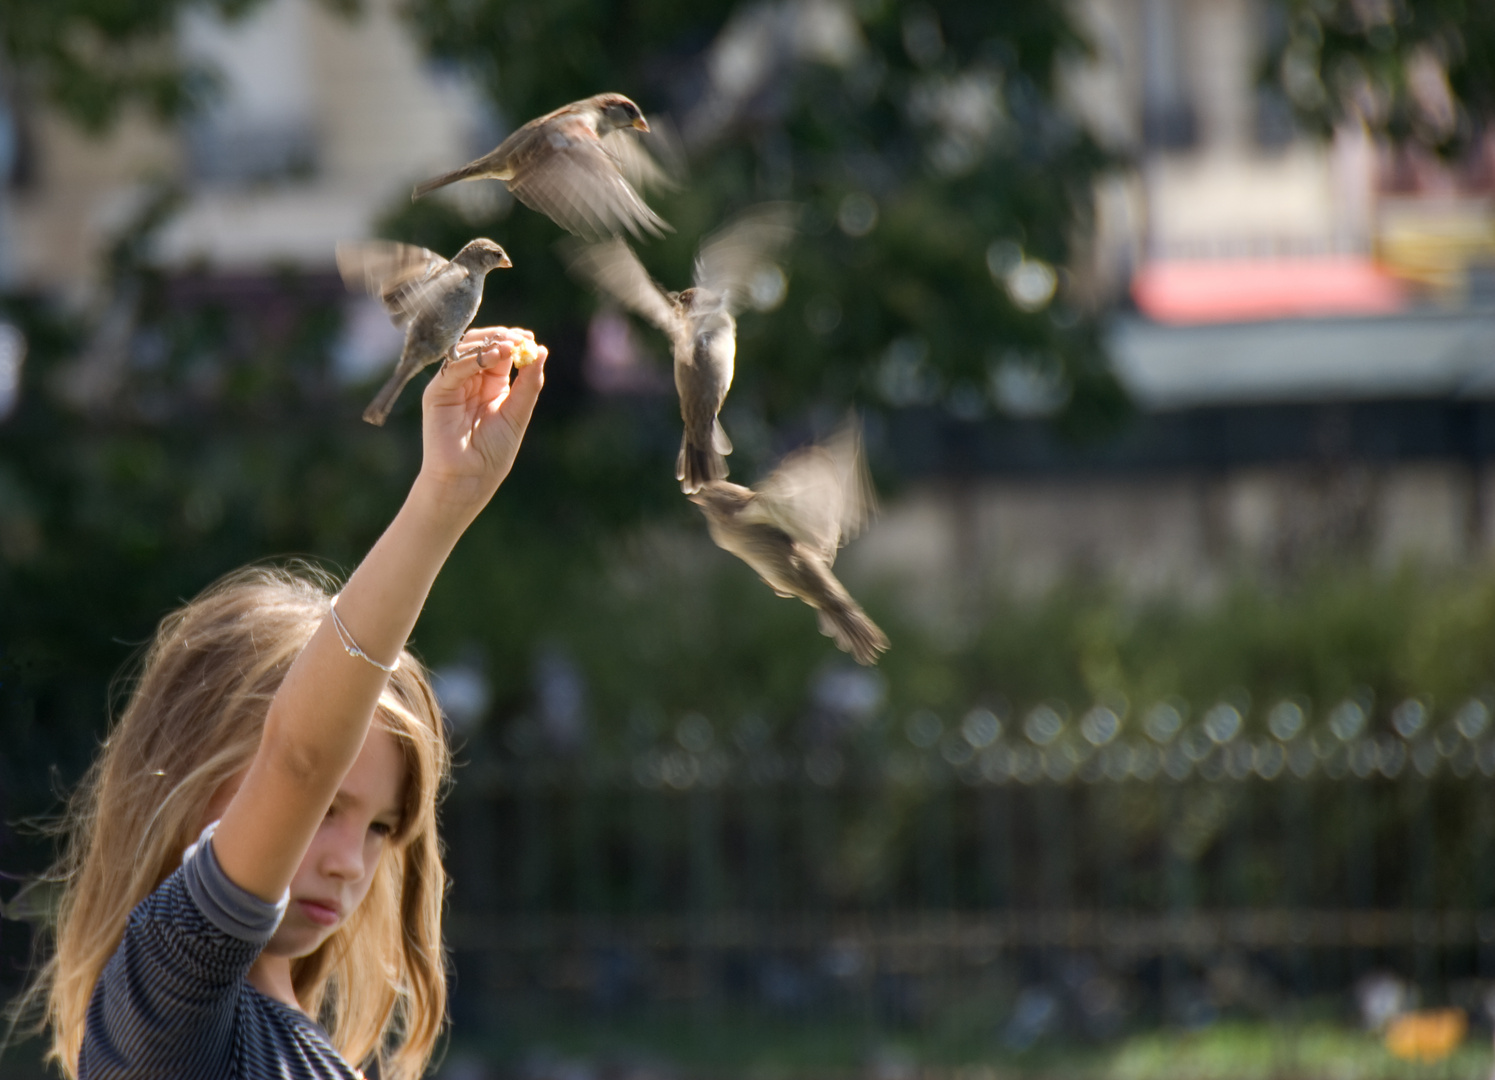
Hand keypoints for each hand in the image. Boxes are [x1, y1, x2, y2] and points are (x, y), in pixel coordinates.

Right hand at [416, 326, 546, 515]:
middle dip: (501, 337)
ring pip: (465, 351)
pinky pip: (453, 368)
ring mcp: (452, 385)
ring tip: (509, 347)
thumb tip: (541, 351)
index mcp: (490, 385)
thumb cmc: (492, 453)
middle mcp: (470, 380)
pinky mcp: (437, 393)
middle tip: (520, 338)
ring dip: (488, 344)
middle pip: (480, 345)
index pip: (499, 351)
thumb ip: (529, 384)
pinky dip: (472, 359)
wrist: (469, 479)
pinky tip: (492, 357)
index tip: (530, 338)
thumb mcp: (518, 413)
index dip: (513, 341)